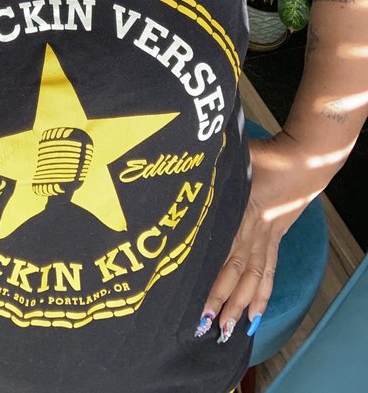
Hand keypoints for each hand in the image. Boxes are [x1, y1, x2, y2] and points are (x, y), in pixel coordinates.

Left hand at [195, 133, 320, 343]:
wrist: (301, 161)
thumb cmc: (263, 155)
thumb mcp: (233, 159)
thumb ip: (211, 167)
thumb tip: (185, 169)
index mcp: (238, 212)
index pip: (219, 251)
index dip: (208, 275)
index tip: (192, 296)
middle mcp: (252, 231)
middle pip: (234, 271)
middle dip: (220, 298)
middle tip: (205, 324)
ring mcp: (266, 238)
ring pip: (253, 278)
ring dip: (241, 304)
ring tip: (229, 329)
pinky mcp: (276, 239)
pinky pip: (269, 272)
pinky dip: (263, 294)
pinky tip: (256, 315)